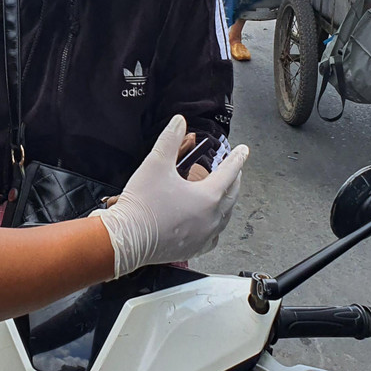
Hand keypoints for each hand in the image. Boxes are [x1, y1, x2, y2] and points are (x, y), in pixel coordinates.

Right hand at [94, 115, 246, 278]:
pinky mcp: (193, 249)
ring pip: (225, 216)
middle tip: (235, 169)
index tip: (243, 151)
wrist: (127, 238)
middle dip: (234, 179)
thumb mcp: (156, 163)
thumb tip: (178, 122)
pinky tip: (209, 223)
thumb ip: (170, 139)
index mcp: (207, 196)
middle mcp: (211, 218)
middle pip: (231, 195)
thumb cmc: (142, 204)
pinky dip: (216, 225)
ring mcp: (204, 236)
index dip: (237, 158)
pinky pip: (213, 236)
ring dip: (227, 202)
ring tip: (224, 193)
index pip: (229, 172)